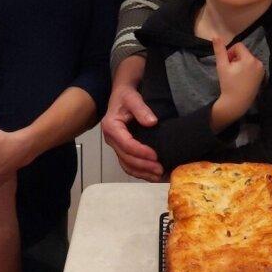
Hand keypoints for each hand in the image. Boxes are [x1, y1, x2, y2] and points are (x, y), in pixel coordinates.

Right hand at [101, 56, 162, 180]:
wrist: (121, 95)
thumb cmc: (126, 96)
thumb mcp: (133, 98)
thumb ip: (142, 109)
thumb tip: (152, 122)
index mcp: (111, 127)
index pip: (126, 144)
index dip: (141, 152)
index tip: (156, 156)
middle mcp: (110, 139)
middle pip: (126, 157)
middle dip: (143, 165)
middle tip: (160, 169)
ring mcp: (115, 145)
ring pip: (126, 164)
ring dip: (142, 172)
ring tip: (158, 176)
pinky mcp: (120, 148)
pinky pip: (128, 164)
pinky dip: (139, 171)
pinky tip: (151, 175)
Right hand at [210, 37, 264, 130]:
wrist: (237, 103)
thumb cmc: (228, 84)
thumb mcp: (222, 66)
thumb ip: (219, 50)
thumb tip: (215, 35)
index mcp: (249, 58)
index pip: (238, 46)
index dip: (230, 53)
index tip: (227, 65)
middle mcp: (258, 62)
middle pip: (243, 53)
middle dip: (235, 59)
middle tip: (231, 72)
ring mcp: (262, 70)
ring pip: (248, 59)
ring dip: (240, 64)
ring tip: (236, 76)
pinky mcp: (262, 76)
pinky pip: (253, 66)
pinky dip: (247, 69)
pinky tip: (242, 79)